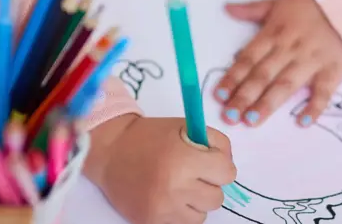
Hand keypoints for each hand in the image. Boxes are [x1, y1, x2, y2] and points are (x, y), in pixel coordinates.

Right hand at [94, 117, 235, 223]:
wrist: (112, 151)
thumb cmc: (152, 136)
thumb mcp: (188, 128)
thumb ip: (216, 143)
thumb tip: (228, 165)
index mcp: (185, 159)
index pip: (227, 173)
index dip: (221, 165)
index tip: (210, 161)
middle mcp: (175, 187)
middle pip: (217, 197)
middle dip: (210, 184)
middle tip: (194, 173)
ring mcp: (163, 208)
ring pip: (203, 215)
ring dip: (197, 202)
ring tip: (181, 186)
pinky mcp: (151, 221)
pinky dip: (182, 213)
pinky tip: (171, 198)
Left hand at [217, 0, 341, 126]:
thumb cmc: (313, 3)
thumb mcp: (280, 2)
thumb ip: (253, 10)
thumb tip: (227, 8)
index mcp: (274, 33)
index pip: (248, 58)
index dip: (233, 76)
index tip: (218, 95)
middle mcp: (290, 49)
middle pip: (263, 74)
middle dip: (244, 96)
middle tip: (229, 116)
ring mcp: (312, 60)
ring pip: (286, 84)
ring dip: (268, 103)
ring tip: (251, 121)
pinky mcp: (333, 69)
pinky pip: (323, 91)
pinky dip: (315, 107)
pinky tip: (302, 122)